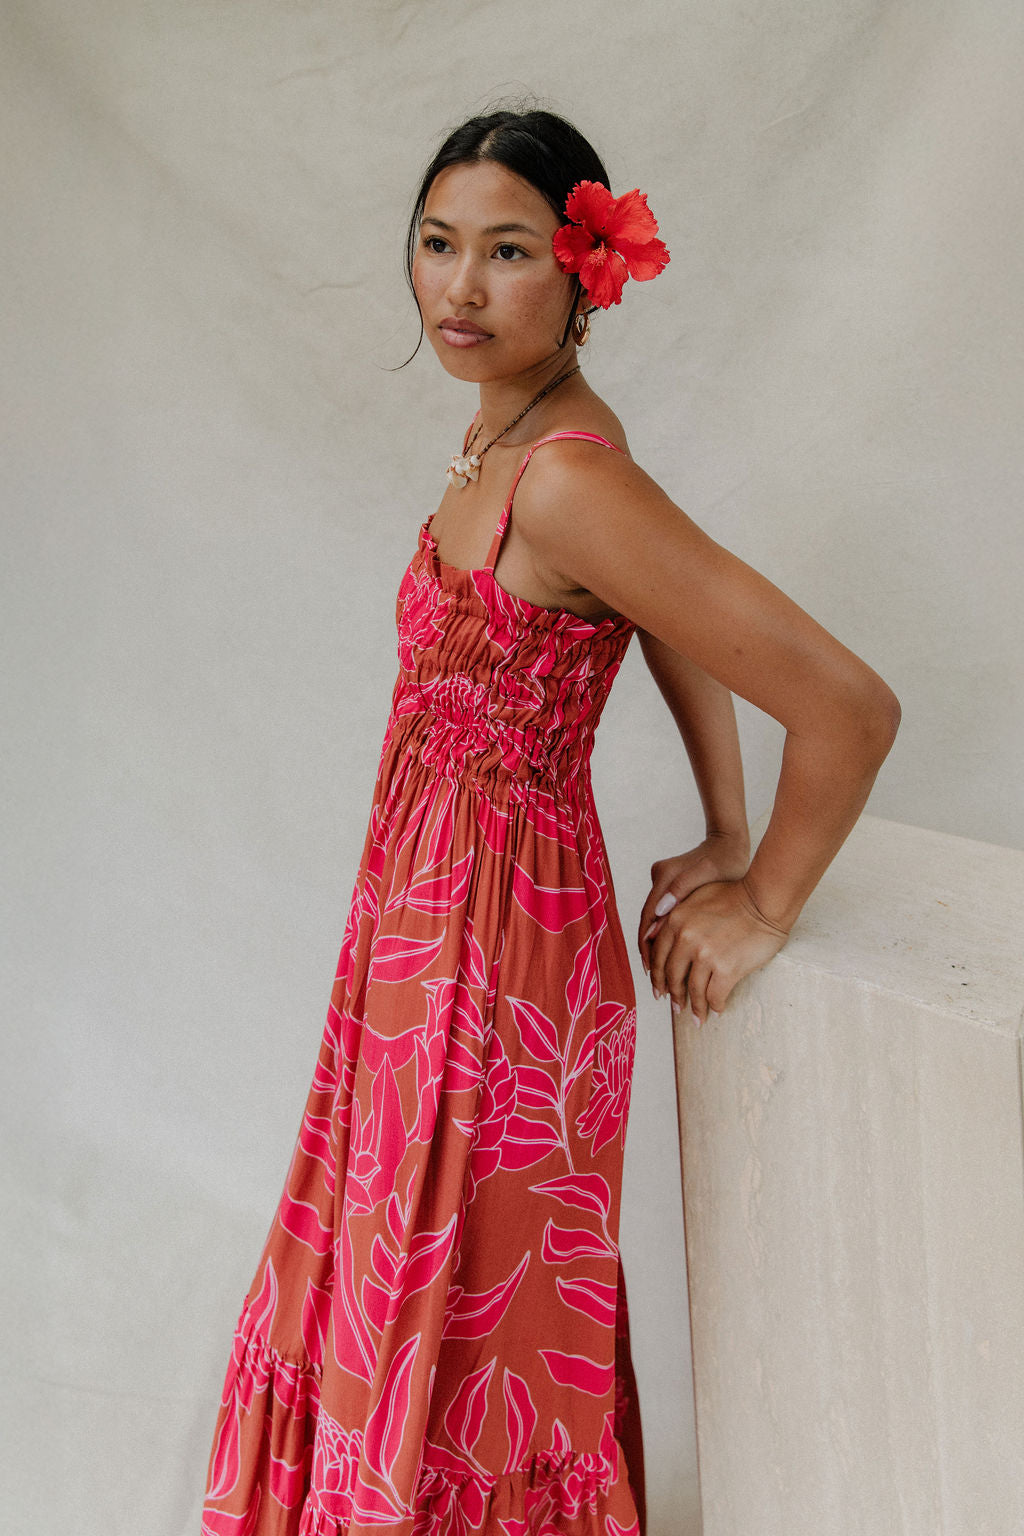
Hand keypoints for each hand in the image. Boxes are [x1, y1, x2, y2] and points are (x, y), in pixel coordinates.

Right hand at [639, 831, 750, 970]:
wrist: (730, 842)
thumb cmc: (724, 860)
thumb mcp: (706, 875)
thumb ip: (681, 891)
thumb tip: (657, 916)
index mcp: (664, 877)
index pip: (648, 919)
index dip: (648, 948)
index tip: (652, 973)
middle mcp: (658, 880)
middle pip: (648, 925)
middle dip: (651, 957)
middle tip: (657, 986)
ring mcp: (663, 884)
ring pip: (654, 924)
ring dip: (658, 951)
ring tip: (663, 979)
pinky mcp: (671, 889)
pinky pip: (663, 919)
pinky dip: (666, 940)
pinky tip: (673, 960)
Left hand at [643, 877, 788, 1026]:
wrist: (764, 900)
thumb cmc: (735, 896)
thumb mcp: (696, 896)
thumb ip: (674, 914)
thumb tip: (652, 934)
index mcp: (676, 920)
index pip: (658, 955)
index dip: (656, 976)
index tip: (660, 988)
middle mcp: (686, 938)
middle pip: (672, 975)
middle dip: (673, 994)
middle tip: (675, 1006)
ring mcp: (705, 954)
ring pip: (693, 989)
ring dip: (695, 1007)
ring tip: (697, 1017)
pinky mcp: (726, 968)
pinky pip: (715, 995)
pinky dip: (714, 1006)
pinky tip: (717, 1011)